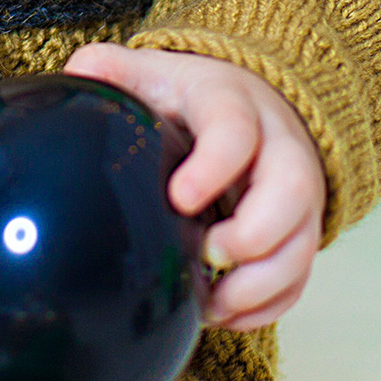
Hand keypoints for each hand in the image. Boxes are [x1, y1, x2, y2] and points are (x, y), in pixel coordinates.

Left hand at [62, 43, 326, 331]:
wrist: (254, 108)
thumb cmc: (195, 99)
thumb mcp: (157, 74)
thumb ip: (116, 69)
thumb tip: (78, 73)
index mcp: (234, 103)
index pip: (236, 128)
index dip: (214, 166)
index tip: (179, 199)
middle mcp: (278, 147)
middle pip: (292, 190)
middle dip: (254, 234)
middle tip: (207, 253)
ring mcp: (297, 194)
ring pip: (302, 243)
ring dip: (259, 284)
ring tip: (210, 301)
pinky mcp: (300, 231)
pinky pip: (300, 277)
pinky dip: (266, 306)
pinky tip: (225, 311)